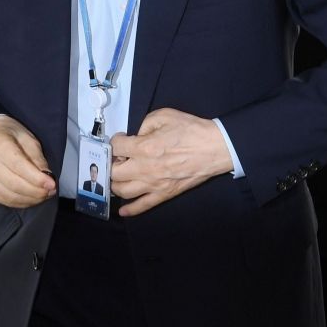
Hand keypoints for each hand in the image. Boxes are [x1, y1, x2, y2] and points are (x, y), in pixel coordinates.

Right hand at [0, 116, 55, 206]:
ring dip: (31, 199)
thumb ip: (37, 158)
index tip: (52, 183)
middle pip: (14, 184)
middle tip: (52, 190)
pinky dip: (22, 202)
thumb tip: (47, 177)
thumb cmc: (11, 136)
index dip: (36, 178)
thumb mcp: (28, 139)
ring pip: (10, 196)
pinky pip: (5, 201)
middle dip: (36, 191)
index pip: (18, 166)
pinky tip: (33, 198)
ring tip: (45, 194)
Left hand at [110, 108, 232, 215]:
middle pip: (114, 172)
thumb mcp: (163, 116)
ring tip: (119, 176)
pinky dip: (131, 209)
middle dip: (112, 163)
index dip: (115, 141)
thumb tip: (136, 136)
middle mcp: (144, 169)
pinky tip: (123, 210)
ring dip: (115, 184)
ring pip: (123, 191)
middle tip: (119, 157)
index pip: (116, 147)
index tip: (121, 139)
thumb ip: (144, 124)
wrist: (214, 148)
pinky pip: (143, 206)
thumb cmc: (190, 130)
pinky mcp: (164, 194)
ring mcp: (154, 184)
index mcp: (143, 148)